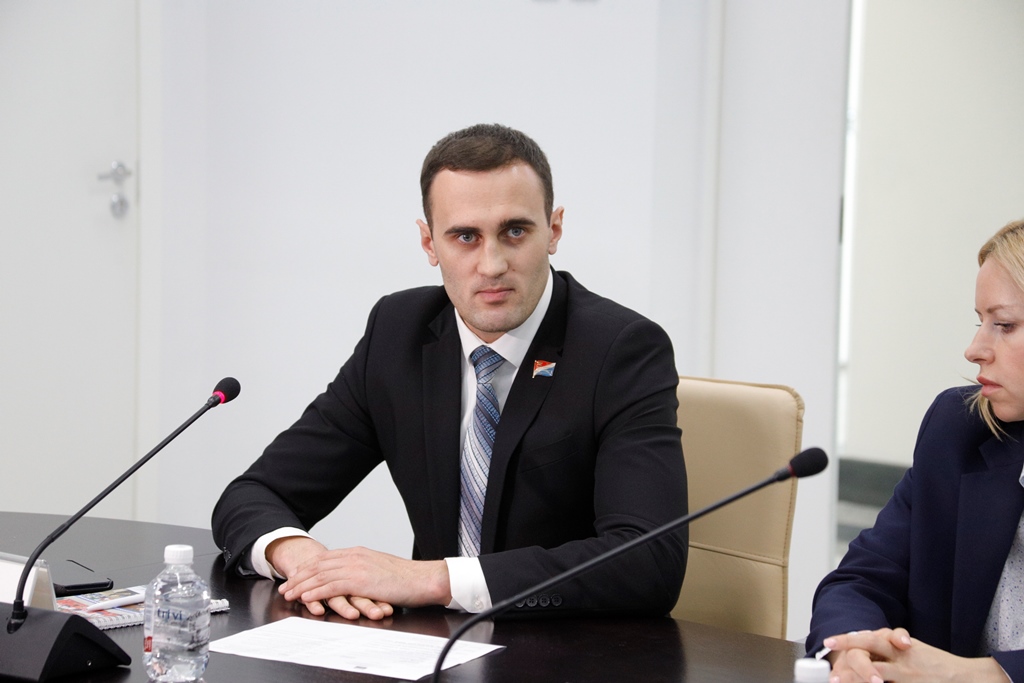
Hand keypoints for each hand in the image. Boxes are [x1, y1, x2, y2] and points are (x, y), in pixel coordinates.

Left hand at [272, 540, 451, 619]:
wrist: (423, 578)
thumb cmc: (406, 578)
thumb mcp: (380, 569)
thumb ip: (364, 570)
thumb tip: (354, 579)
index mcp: (359, 552)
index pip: (326, 558)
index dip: (308, 568)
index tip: (296, 576)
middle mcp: (355, 556)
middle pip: (319, 565)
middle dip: (299, 577)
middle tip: (285, 586)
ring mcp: (357, 567)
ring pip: (321, 575)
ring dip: (302, 585)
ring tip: (289, 594)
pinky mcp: (361, 580)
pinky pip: (332, 585)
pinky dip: (316, 591)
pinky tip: (306, 597)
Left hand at [824, 629, 1008, 682]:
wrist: (967, 677)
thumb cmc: (935, 664)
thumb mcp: (912, 650)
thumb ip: (889, 648)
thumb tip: (861, 645)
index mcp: (898, 645)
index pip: (869, 638)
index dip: (848, 640)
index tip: (829, 642)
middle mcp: (901, 658)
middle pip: (870, 651)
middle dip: (849, 658)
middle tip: (831, 671)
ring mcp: (908, 675)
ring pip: (876, 674)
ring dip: (857, 678)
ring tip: (839, 681)